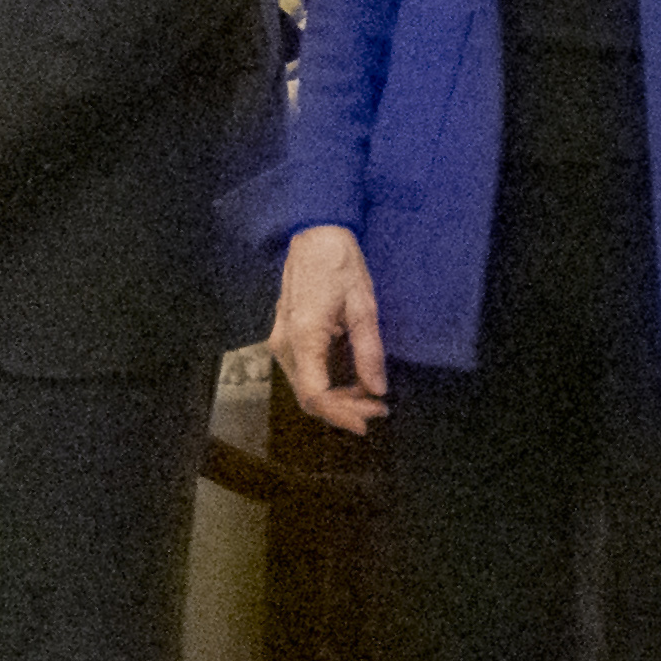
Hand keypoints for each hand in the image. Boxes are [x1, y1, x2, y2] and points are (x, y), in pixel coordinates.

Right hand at [270, 225, 387, 432]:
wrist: (315, 237)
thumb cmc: (339, 266)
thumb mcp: (364, 308)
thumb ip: (369, 352)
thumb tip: (377, 388)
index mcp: (303, 337)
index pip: (315, 394)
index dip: (340, 415)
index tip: (365, 423)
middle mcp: (285, 343)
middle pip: (309, 395)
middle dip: (345, 408)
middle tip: (378, 408)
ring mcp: (281, 340)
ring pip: (306, 386)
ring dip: (337, 398)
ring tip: (371, 397)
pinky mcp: (286, 337)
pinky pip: (305, 372)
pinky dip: (327, 383)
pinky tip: (353, 382)